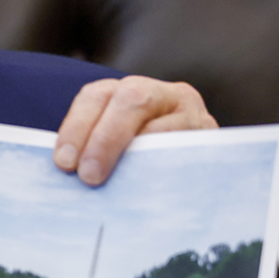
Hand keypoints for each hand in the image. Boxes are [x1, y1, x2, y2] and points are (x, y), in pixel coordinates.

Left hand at [54, 76, 217, 185]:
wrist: (201, 174)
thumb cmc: (144, 162)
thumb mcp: (120, 147)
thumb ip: (95, 151)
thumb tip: (67, 176)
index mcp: (127, 90)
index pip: (96, 96)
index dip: (76, 126)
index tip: (63, 162)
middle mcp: (161, 94)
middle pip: (131, 100)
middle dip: (105, 138)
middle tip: (88, 176)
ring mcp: (193, 114)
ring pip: (163, 124)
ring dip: (137, 154)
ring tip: (118, 183)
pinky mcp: (215, 138)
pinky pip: (190, 149)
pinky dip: (167, 166)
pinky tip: (151, 187)